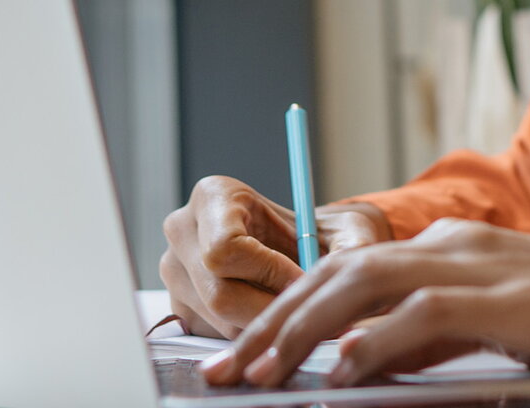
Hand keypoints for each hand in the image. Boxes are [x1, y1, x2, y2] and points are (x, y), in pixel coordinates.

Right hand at [159, 175, 391, 336]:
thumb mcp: (346, 229)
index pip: (225, 248)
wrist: (301, 248)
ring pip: (217, 320)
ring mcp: (175, 271)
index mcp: (212, 195)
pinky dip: (251, 334)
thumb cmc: (321, 232)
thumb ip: (352, 244)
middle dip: (271, 309)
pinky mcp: (180, 306)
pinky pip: (214, 334)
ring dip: (264, 326)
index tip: (305, 279)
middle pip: (219, 292)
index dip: (270, 273)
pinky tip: (277, 319)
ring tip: (299, 316)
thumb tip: (354, 265)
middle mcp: (183, 230)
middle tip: (310, 314)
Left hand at [199, 217, 529, 407]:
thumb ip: (437, 342)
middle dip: (270, 324)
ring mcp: (482, 268)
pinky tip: (340, 372)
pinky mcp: (511, 300)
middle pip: (335, 274)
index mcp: (453, 250)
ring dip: (301, 332)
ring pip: (362, 286)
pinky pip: (424, 316)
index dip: (284, 312)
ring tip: (256, 375)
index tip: (239, 355)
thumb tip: (366, 367)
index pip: (344, 273)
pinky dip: (375, 340)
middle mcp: (456, 247)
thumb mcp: (503, 334)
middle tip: (221, 373)